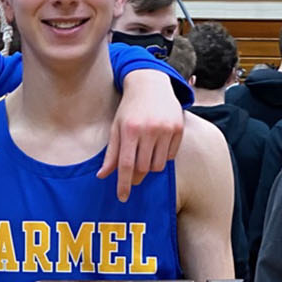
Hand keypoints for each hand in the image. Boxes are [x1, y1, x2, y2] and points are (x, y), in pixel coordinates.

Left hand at [100, 69, 184, 200]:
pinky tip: (157, 145)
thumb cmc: (129, 108)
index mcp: (130, 130)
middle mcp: (149, 129)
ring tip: (144, 156)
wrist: (151, 84)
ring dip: (150, 167)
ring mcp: (166, 129)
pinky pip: (171, 156)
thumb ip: (111, 153)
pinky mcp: (179, 128)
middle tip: (133, 175)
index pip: (126, 165)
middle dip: (137, 176)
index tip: (122, 197)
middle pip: (143, 168)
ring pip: (159, 165)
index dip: (123, 184)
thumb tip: (102, 176)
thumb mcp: (116, 128)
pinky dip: (163, 157)